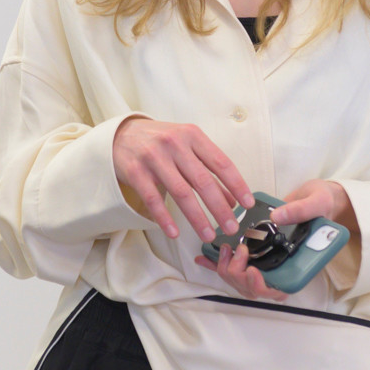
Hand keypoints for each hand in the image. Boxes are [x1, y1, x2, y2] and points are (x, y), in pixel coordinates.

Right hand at [112, 117, 253, 241]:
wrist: (121, 134)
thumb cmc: (160, 141)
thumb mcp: (187, 147)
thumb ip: (208, 170)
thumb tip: (232, 199)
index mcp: (192, 136)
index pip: (221, 163)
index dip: (237, 185)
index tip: (248, 204)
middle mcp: (175, 144)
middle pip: (203, 181)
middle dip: (220, 208)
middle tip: (232, 227)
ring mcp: (154, 158)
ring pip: (181, 193)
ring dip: (197, 217)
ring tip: (209, 235)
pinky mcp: (136, 171)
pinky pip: (153, 199)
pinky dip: (165, 218)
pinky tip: (174, 232)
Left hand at [196, 179, 356, 300]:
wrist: (317, 196)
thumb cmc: (322, 203)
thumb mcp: (317, 203)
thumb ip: (301, 210)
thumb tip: (276, 216)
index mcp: (299, 265)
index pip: (277, 291)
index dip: (260, 287)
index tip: (252, 271)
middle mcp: (281, 269)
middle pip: (252, 288)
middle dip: (238, 274)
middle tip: (238, 250)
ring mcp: (266, 262)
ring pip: (239, 280)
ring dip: (226, 268)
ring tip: (225, 247)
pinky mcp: (254, 253)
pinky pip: (232, 264)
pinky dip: (216, 263)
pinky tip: (203, 258)